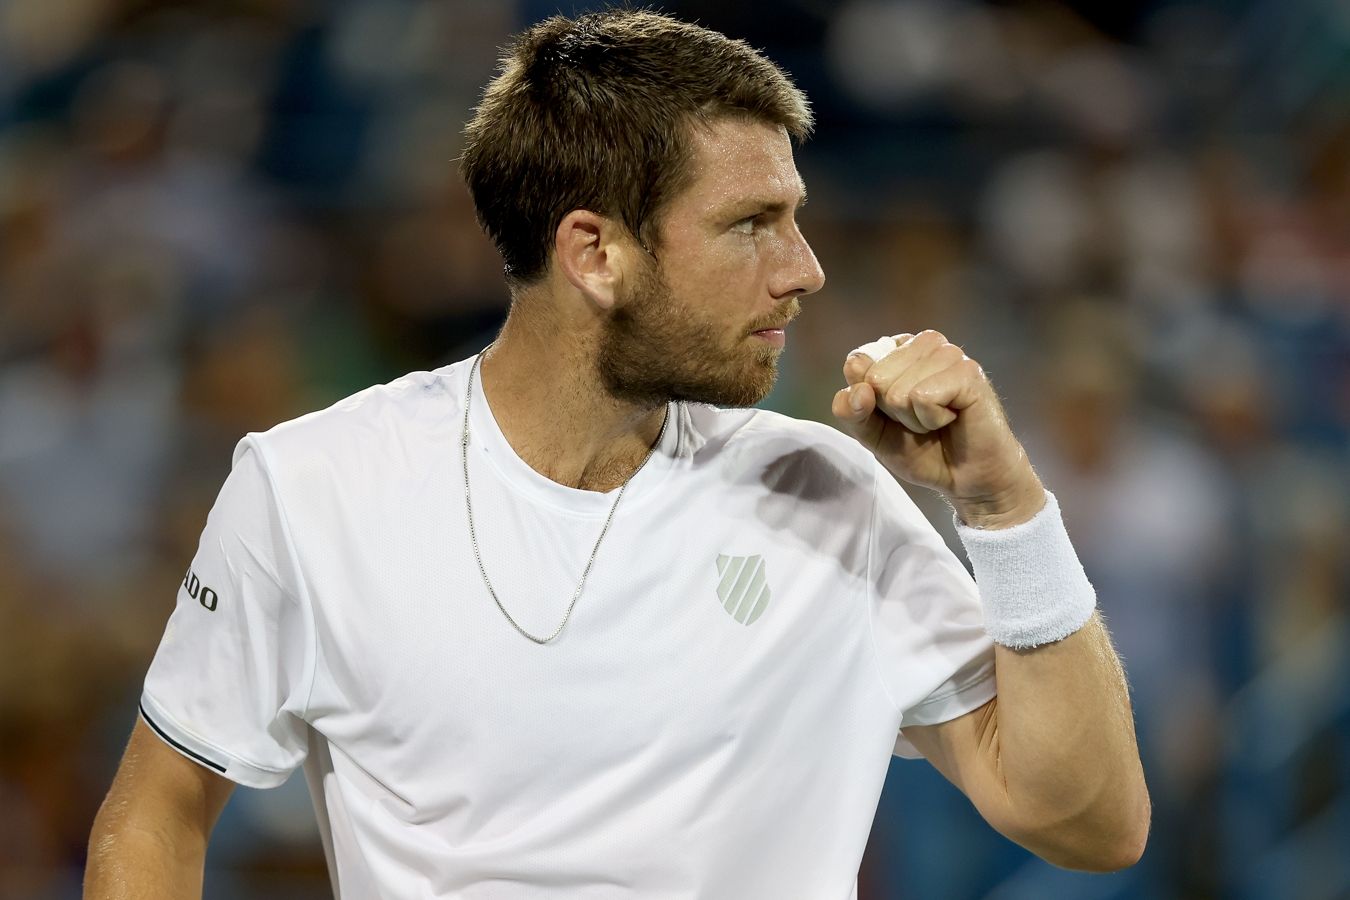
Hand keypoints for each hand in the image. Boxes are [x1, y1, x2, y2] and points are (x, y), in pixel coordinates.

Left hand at [830, 330, 1044, 528]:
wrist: (966, 478)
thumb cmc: (923, 450)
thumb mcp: (872, 435)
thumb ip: (851, 412)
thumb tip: (858, 390)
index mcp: (897, 349)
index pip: (856, 363)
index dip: (868, 402)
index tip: (896, 413)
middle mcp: (923, 344)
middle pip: (875, 377)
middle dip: (893, 412)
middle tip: (921, 421)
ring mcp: (948, 354)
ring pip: (898, 390)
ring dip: (914, 418)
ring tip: (938, 420)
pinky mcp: (967, 372)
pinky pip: (922, 398)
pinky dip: (931, 420)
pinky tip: (952, 418)